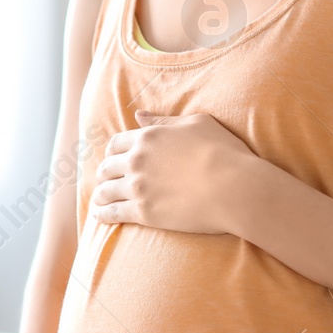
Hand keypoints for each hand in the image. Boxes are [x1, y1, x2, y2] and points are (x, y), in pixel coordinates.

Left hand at [89, 112, 257, 235]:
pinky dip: (102, 215)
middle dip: (104, 174)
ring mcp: (138, 187)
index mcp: (148, 137)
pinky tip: (99, 217)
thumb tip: (138, 115)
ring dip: (100, 195)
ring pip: (106, 191)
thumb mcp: (196, 123)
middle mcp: (137, 160)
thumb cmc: (222, 151)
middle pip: (107, 167)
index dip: (113, 152)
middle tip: (105, 180)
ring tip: (99, 201)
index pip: (117, 143)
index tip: (113, 158)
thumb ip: (163, 121)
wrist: (233, 186)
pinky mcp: (143, 212)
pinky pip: (113, 213)